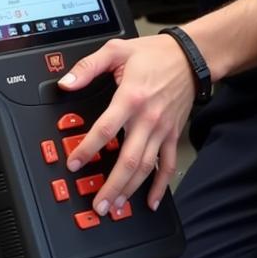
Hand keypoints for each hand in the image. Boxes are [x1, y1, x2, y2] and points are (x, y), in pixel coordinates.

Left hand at [59, 34, 195, 214]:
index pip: (105, 130)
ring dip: (130, 190)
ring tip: (115, 206)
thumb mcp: (115, 51)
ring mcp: (162, 130)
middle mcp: (147, 118)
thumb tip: (66, 83)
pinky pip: (168, 166)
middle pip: (128, 159)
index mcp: (130, 98)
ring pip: (146, 168)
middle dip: (111, 185)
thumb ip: (88, 67)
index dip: (88, 149)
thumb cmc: (154, 54)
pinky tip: (151, 201)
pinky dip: (161, 186)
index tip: (74, 162)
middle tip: (97, 204)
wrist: (190, 57)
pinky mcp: (173, 135)